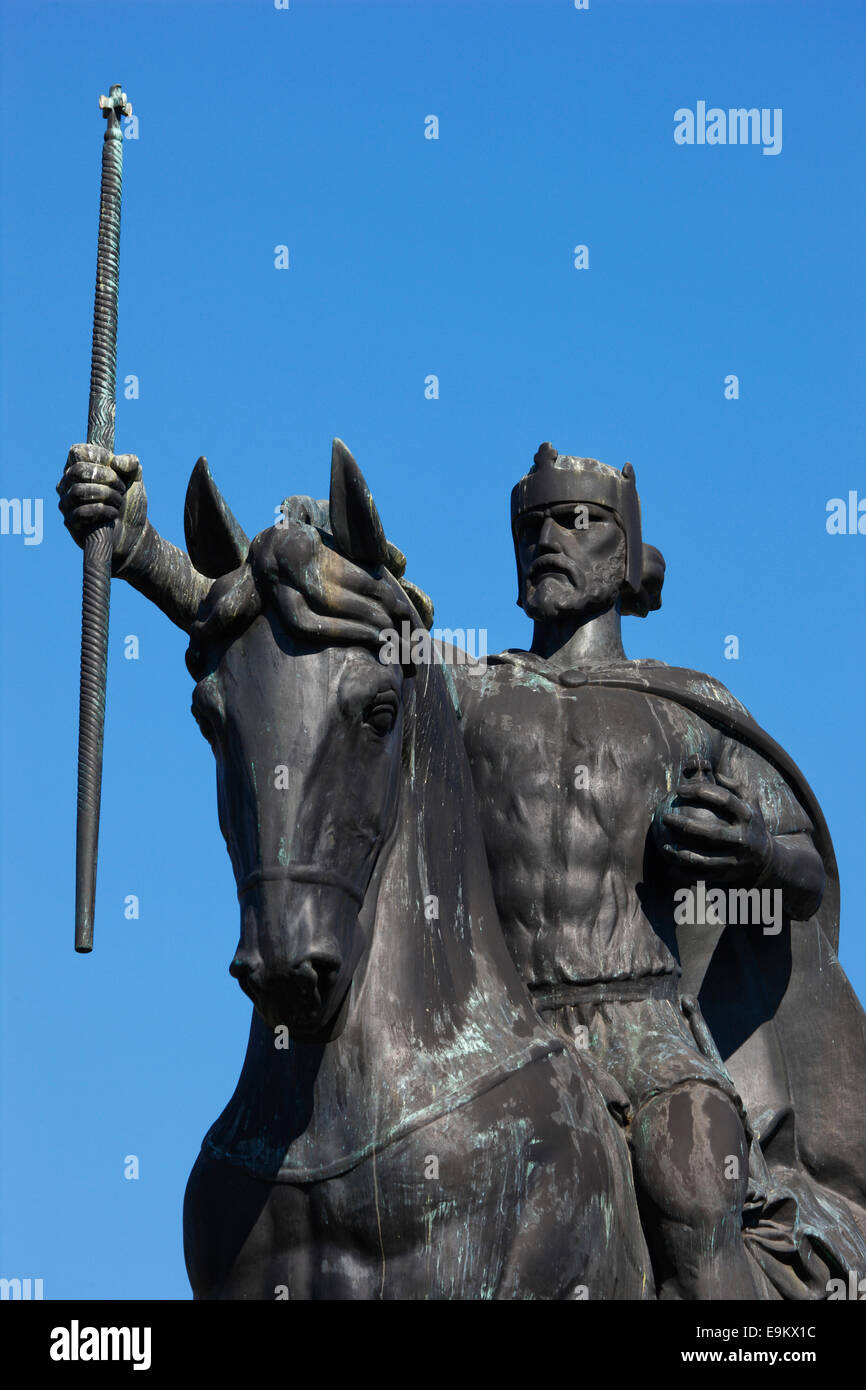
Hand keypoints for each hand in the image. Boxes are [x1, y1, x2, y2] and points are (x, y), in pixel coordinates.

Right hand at [57, 443, 146, 565]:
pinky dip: (103, 511)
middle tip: (121, 487)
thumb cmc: (129, 503)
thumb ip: (131, 463)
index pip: (77, 451)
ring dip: (106, 494)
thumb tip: (116, 462)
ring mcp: (67, 503)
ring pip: (79, 490)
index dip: (99, 456)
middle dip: (105, 476)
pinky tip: (114, 514)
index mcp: (80, 468)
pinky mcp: (70, 522)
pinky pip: (81, 512)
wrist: (134, 534)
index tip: (117, 467)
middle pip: (77, 470)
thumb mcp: (135, 479)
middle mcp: (68, 483)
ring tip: (119, 501)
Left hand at [653, 757, 773, 885]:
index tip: (679, 789)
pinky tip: (671, 864)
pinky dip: (687, 872)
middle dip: (685, 826)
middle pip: (712, 833)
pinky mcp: (730, 874)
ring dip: (682, 853)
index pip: (724, 799)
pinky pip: (704, 875)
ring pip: (705, 859)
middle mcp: (743, 838)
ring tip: (664, 845)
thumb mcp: (751, 802)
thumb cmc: (751, 823)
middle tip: (664, 817)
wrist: (767, 860)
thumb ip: (735, 786)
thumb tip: (713, 771)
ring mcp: (736, 858)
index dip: (701, 792)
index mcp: (748, 815)